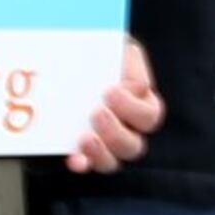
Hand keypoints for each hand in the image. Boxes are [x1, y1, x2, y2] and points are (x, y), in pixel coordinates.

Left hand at [65, 40, 164, 173]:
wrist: (65, 66)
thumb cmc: (98, 54)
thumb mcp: (117, 48)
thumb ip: (128, 59)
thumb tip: (131, 84)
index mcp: (142, 104)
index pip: (149, 114)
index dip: (132, 107)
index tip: (110, 91)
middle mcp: (128, 129)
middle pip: (134, 145)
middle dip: (116, 131)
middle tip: (96, 113)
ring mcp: (105, 144)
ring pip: (114, 161)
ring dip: (102, 153)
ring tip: (84, 137)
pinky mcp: (82, 152)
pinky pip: (87, 166)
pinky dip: (83, 164)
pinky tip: (74, 159)